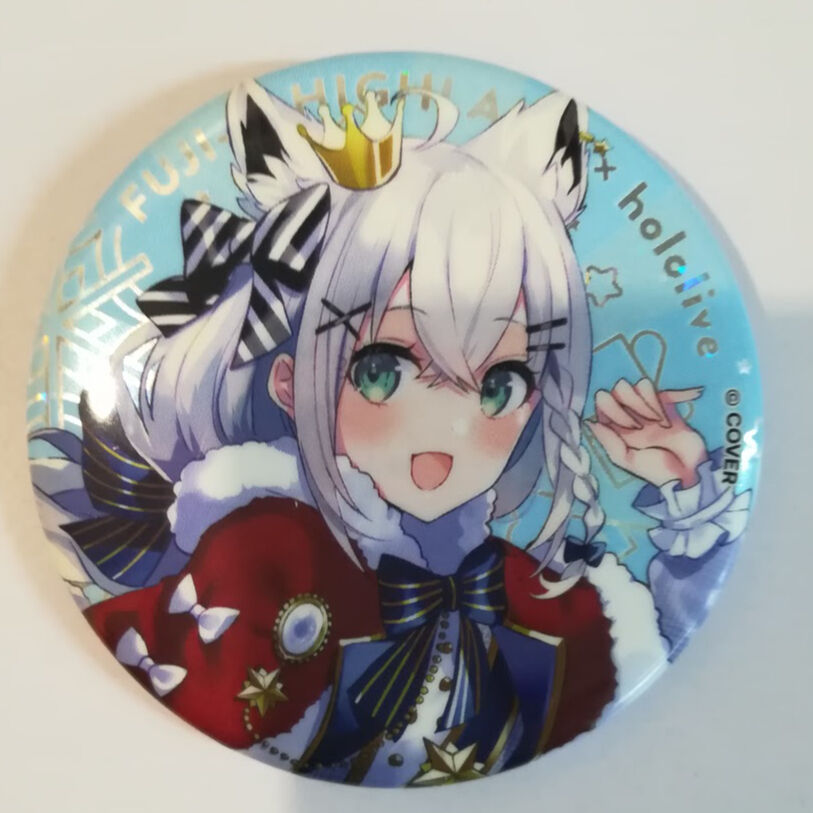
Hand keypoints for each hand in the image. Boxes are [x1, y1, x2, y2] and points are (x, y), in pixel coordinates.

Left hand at [585, 378, 708, 488]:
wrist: (688, 472)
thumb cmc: (656, 470)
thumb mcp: (627, 459)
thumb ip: (608, 440)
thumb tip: (590, 422)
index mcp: (617, 429)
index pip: (602, 405)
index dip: (607, 408)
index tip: (618, 423)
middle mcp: (630, 416)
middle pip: (618, 390)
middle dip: (626, 404)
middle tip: (637, 426)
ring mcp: (647, 410)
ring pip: (636, 386)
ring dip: (643, 402)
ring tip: (655, 421)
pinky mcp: (666, 406)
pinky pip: (656, 390)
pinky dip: (656, 399)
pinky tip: (664, 417)